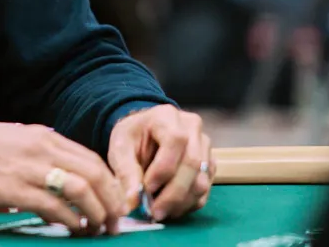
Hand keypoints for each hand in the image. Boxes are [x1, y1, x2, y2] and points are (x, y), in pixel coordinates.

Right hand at [0, 120, 124, 235]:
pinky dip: (70, 221)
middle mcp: (40, 148)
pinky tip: (73, 228)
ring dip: (97, 213)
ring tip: (98, 228)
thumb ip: (37, 152)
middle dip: (112, 201)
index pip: (91, 158)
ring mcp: (28, 168)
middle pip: (94, 174)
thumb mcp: (11, 139)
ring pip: (81, 191)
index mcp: (41, 136)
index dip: (110, 183)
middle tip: (116, 220)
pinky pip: (54, 207)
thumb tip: (59, 172)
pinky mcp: (13, 189)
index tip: (115, 201)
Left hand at [107, 105, 211, 221]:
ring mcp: (204, 146)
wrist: (143, 134)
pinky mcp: (209, 165)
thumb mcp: (119, 148)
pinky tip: (170, 208)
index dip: (163, 169)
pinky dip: (188, 204)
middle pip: (192, 164)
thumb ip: (125, 171)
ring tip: (159, 212)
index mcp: (167, 116)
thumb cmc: (131, 137)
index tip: (146, 189)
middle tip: (154, 212)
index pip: (175, 141)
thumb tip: (133, 201)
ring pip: (202, 181)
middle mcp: (192, 128)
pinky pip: (205, 190)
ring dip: (181, 202)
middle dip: (173, 194)